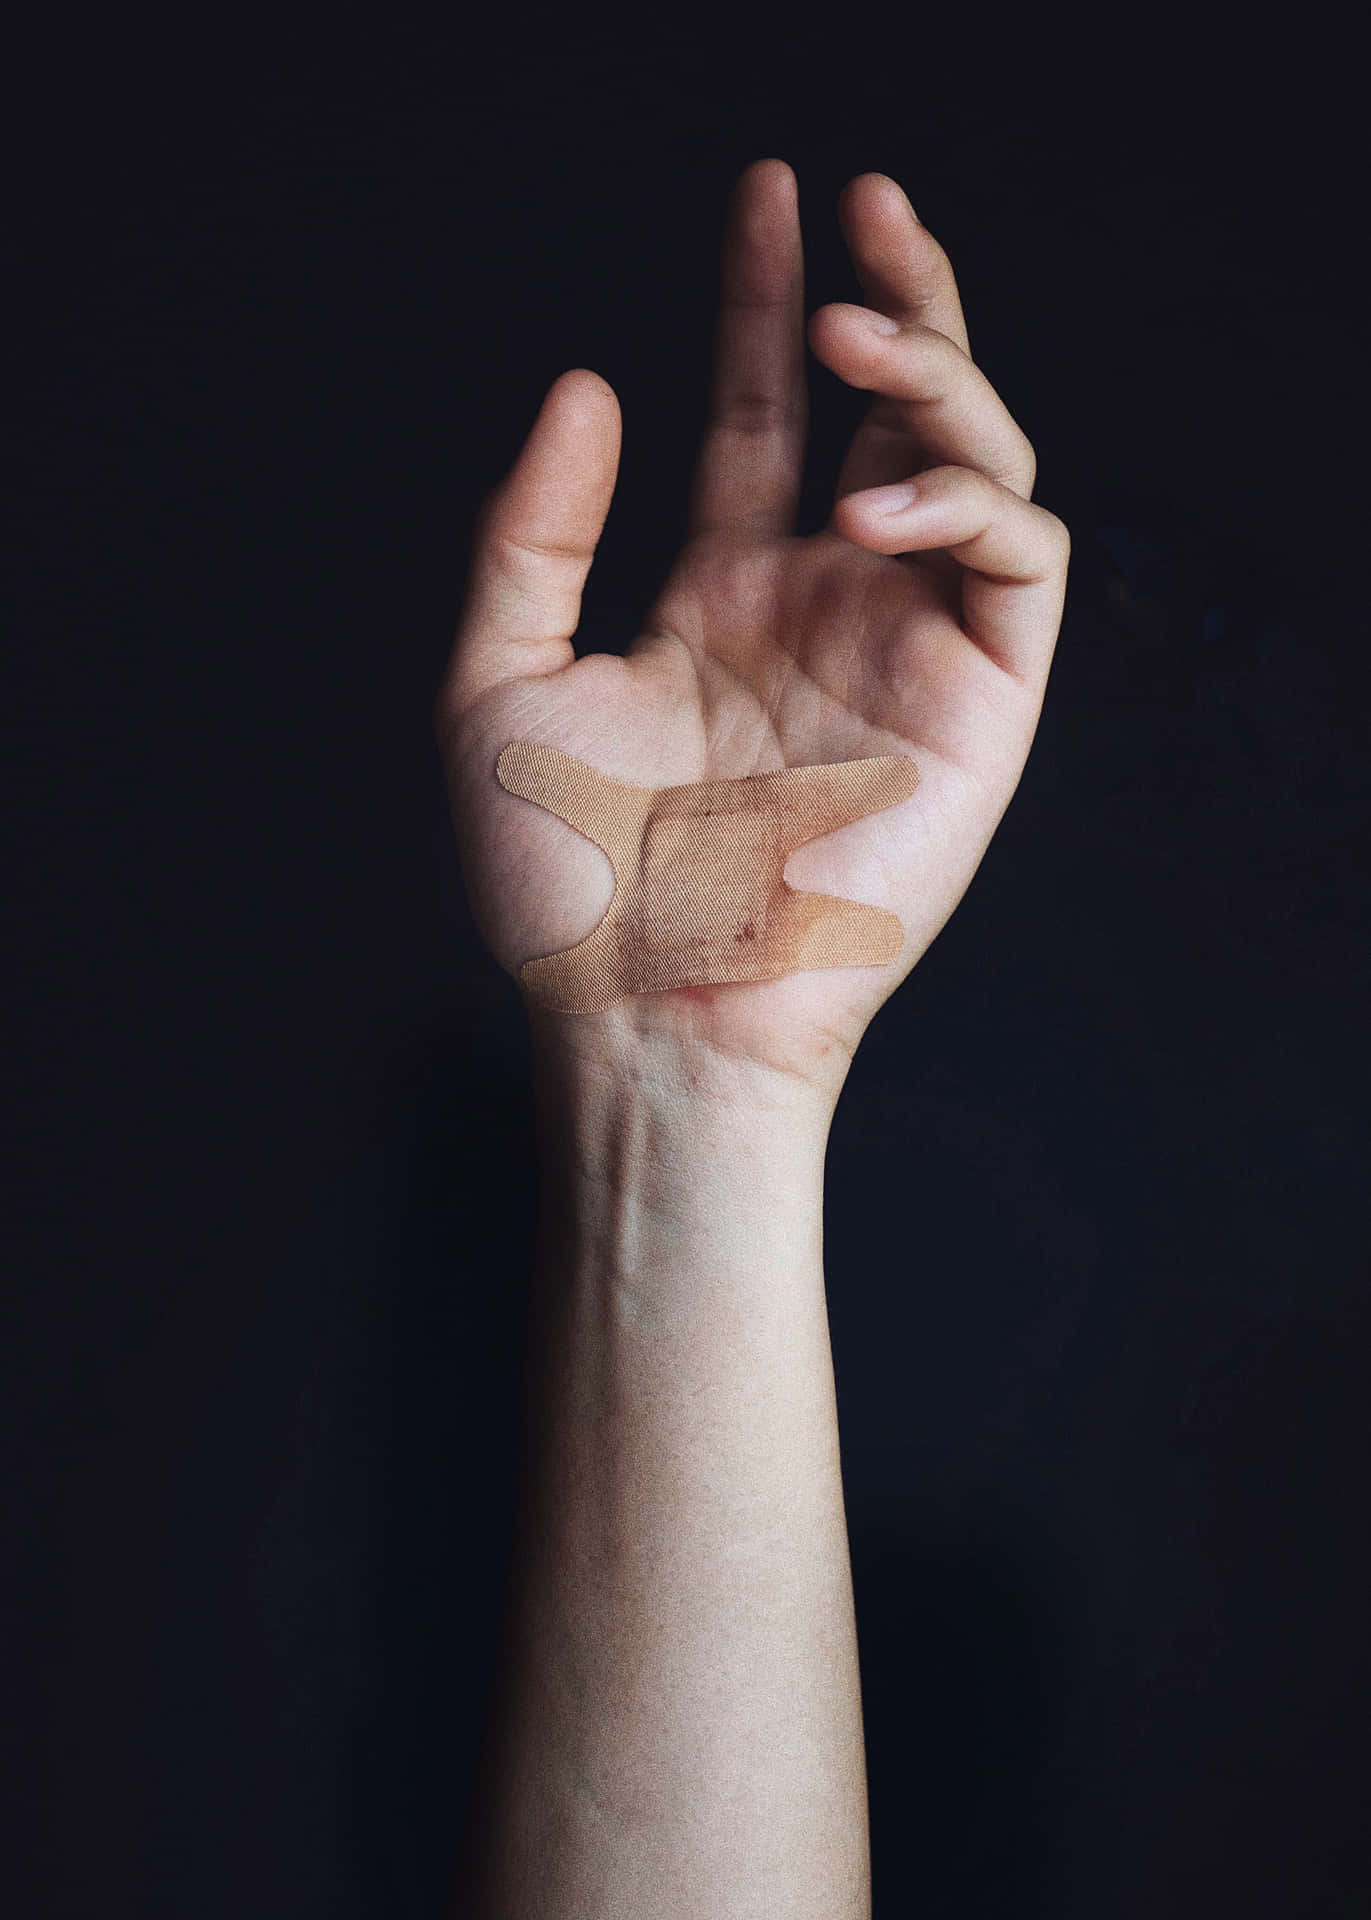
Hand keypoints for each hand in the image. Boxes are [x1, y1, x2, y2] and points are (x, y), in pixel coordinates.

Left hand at [436, 159, 1069, 1103]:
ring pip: (976, 462)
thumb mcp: (497, 681)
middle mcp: (826, 606)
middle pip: (894, 414)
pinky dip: (969, 502)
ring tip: (857, 336)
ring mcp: (908, 648)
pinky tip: (878, 506)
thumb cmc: (564, 881)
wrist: (644, 1010)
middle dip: (896, 301)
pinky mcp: (982, 705)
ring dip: (935, 375)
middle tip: (871, 206)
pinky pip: (1019, 562)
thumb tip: (584, 383)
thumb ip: (532, 532)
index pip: (761, 417)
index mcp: (726, 594)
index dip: (764, 303)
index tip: (771, 196)